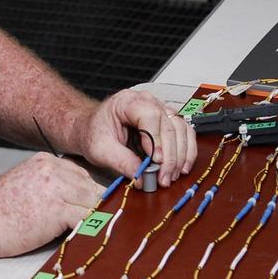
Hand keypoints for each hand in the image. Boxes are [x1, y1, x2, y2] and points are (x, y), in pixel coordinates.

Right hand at [0, 153, 104, 258]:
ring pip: (93, 202)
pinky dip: (89, 229)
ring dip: (92, 218)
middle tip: (94, 223)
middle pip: (90, 186)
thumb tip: (74, 198)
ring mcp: (56, 188)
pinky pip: (87, 219)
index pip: (80, 173)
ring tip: (89, 231)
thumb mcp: (24, 184)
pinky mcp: (57, 210)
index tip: (88, 208)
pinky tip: (83, 237)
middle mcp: (52, 170)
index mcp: (44, 161)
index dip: (86, 193)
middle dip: (92, 206)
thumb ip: (49, 185)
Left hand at [80, 89, 196, 186]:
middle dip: (169, 155)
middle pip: (168, 124)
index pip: (150, 116)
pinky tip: (182, 166)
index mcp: (127, 102)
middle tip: (164, 177)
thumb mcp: (100, 150)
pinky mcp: (166, 121)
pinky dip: (186, 150)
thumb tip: (142, 177)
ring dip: (180, 154)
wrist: (92, 128)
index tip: (156, 161)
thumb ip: (121, 162)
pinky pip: (184, 132)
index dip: (156, 139)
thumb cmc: (94, 132)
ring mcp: (159, 109)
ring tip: (173, 175)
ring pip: (180, 128)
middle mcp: (147, 101)